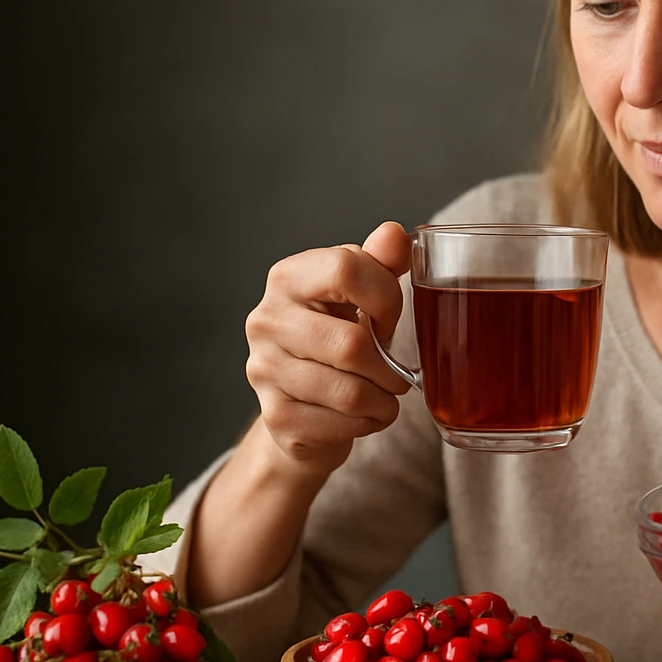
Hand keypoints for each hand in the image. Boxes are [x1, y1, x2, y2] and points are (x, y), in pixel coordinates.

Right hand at [243, 222, 414, 475]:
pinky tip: (365, 417)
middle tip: (398, 375)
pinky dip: (367, 425)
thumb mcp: (361, 295)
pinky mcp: (274, 417)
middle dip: (390, 367)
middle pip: (352, 345)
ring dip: (384, 402)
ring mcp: (264, 370)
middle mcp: (266, 320)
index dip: (385, 297)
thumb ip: (381, 263)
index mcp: (288, 278)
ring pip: (350, 393)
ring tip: (385, 397)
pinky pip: (340, 426)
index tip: (388, 318)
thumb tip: (395, 235)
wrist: (302, 403)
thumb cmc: (338, 337)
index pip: (346, 269)